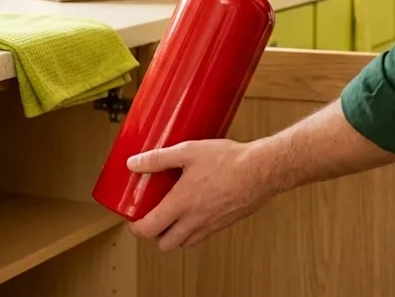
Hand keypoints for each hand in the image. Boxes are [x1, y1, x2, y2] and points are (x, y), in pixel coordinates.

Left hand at [126, 139, 275, 250]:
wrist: (261, 170)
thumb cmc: (228, 160)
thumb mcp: (188, 151)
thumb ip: (158, 158)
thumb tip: (133, 163)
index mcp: (181, 204)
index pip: (149, 229)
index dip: (136, 228)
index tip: (133, 219)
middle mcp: (194, 220)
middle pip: (165, 244)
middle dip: (154, 235)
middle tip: (152, 218)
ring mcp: (210, 225)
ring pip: (184, 243)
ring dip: (173, 235)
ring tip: (172, 215)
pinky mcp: (224, 224)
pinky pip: (202, 235)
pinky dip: (192, 231)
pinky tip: (195, 210)